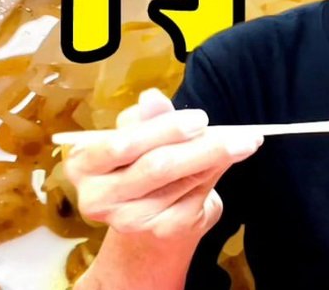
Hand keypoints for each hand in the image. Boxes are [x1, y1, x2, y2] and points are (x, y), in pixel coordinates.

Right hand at [62, 88, 261, 240]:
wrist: (144, 228)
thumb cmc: (139, 170)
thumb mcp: (138, 139)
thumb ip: (147, 120)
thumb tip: (152, 97)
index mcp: (84, 165)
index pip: (122, 145)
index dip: (164, 129)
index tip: (201, 118)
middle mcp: (100, 198)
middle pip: (157, 166)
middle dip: (201, 146)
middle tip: (236, 133)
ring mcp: (130, 220)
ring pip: (183, 181)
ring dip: (219, 157)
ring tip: (244, 142)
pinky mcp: (161, 231)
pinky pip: (197, 196)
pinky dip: (217, 175)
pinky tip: (230, 161)